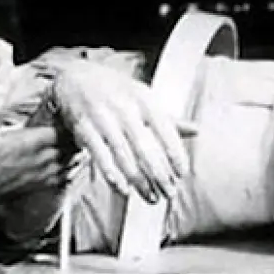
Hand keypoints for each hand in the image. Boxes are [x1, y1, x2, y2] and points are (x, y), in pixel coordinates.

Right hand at [0, 76, 63, 235]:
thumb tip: (5, 79)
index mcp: (27, 144)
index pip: (62, 130)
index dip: (70, 118)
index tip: (70, 105)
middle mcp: (39, 162)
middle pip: (72, 145)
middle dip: (76, 131)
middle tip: (75, 118)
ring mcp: (39, 177)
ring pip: (71, 161)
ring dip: (76, 148)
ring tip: (75, 134)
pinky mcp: (36, 187)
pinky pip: (64, 177)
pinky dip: (71, 166)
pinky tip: (69, 158)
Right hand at [49, 58, 192, 203]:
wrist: (76, 76)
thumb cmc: (116, 92)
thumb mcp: (143, 98)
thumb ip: (168, 118)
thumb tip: (196, 130)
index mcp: (144, 99)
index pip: (165, 129)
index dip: (175, 153)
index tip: (181, 174)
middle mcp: (124, 107)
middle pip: (145, 147)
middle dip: (159, 174)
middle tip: (170, 193)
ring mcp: (103, 118)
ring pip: (123, 155)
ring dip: (139, 181)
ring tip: (151, 197)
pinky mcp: (84, 129)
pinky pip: (100, 157)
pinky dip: (112, 176)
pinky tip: (123, 190)